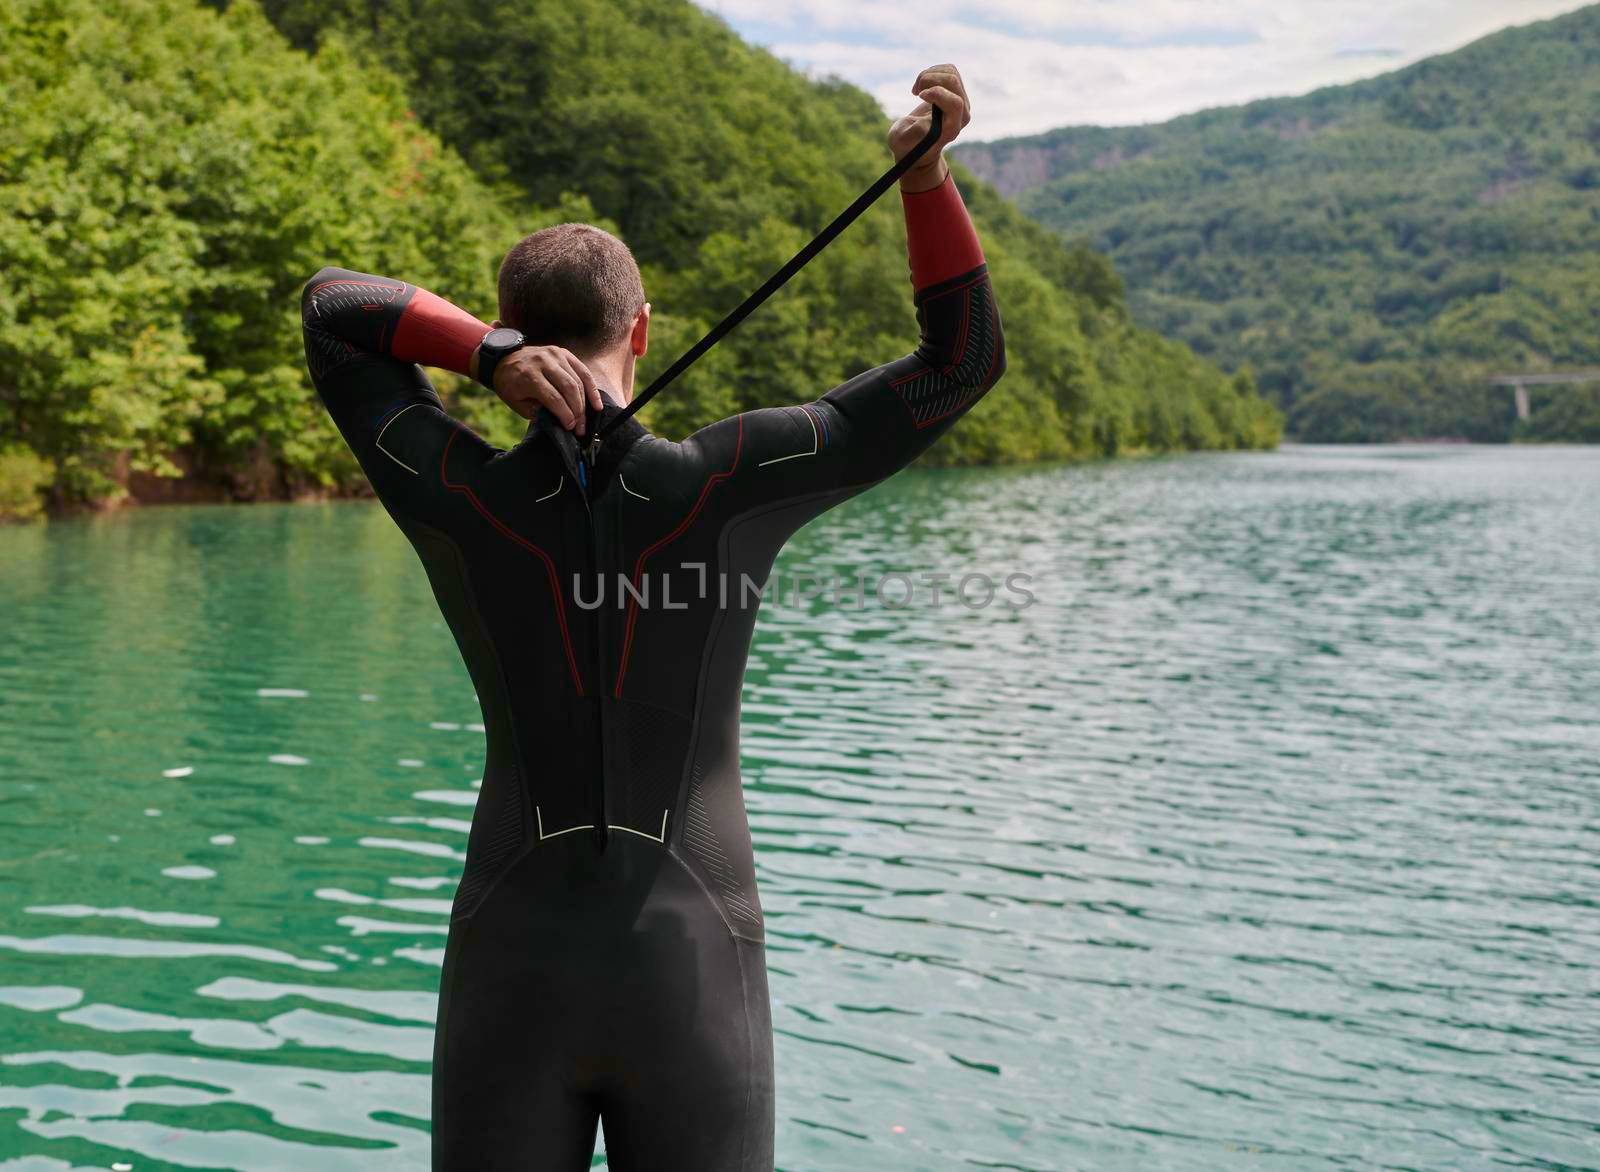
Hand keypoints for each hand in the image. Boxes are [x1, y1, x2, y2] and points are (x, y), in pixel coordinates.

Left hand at [492, 346, 603, 433]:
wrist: (505, 358)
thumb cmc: (510, 383)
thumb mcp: (516, 402)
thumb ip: (536, 411)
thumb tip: (558, 421)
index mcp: (529, 375)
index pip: (553, 398)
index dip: (565, 415)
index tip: (570, 428)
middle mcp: (544, 362)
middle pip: (569, 389)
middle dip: (577, 411)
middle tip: (580, 428)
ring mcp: (555, 355)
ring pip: (578, 381)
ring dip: (585, 403)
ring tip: (585, 420)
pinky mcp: (563, 353)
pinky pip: (583, 371)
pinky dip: (592, 388)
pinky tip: (596, 404)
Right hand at [888, 64, 971, 191]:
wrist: (915, 142)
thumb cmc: (907, 144)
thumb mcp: (902, 142)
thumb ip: (913, 134)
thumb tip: (926, 123)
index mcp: (951, 128)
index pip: (955, 103)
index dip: (937, 93)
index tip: (919, 95)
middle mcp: (961, 114)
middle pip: (953, 82)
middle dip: (930, 79)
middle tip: (915, 91)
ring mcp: (961, 101)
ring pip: (951, 72)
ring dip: (929, 74)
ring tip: (916, 90)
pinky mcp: (956, 91)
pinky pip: (948, 69)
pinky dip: (931, 72)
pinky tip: (921, 85)